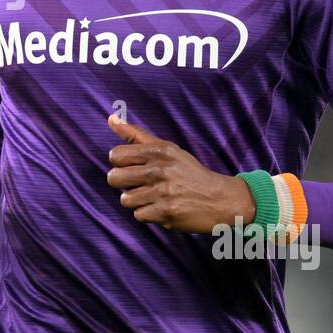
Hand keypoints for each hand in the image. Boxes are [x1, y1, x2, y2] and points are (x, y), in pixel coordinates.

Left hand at [105, 114, 254, 232]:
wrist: (221, 199)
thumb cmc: (189, 172)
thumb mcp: (167, 148)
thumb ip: (136, 134)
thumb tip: (110, 118)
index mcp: (158, 151)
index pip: (115, 155)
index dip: (120, 164)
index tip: (134, 167)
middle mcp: (159, 169)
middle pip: (114, 178)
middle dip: (123, 183)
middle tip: (140, 184)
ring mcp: (162, 192)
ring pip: (125, 199)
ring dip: (137, 201)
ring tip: (154, 197)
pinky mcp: (166, 213)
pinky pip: (139, 215)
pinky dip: (149, 214)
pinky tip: (162, 208)